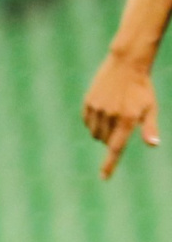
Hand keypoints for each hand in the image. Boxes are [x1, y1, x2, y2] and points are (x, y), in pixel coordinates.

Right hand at [85, 51, 159, 178]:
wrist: (126, 64)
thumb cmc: (142, 88)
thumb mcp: (150, 108)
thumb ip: (150, 127)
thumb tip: (153, 145)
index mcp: (127, 120)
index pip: (116, 148)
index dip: (109, 165)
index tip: (103, 178)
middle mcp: (109, 116)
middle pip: (105, 141)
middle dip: (111, 139)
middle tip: (121, 125)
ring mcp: (97, 108)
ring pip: (95, 133)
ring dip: (102, 132)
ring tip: (113, 117)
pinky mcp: (88, 101)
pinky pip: (87, 121)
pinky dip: (93, 123)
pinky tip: (103, 112)